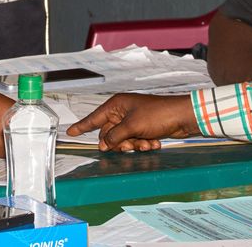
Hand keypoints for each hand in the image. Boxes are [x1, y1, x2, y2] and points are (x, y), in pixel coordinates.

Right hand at [66, 93, 199, 151]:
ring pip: (122, 140)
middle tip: (130, 146)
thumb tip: (103, 144)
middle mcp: (123, 111)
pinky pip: (135, 140)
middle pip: (109, 134)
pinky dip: (143, 144)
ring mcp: (133, 120)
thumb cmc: (157, 115)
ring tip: (147, 143)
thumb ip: (114, 136)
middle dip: (119, 143)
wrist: (182, 117)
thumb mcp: (132, 126)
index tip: (70, 132)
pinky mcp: (143, 128)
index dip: (82, 126)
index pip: (94, 117)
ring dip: (134, 145)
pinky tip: (154, 142)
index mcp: (117, 105)